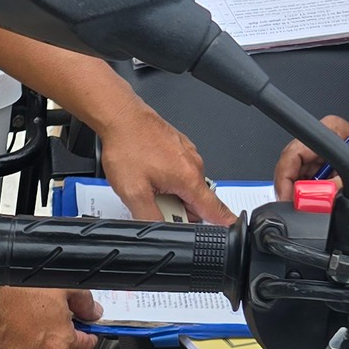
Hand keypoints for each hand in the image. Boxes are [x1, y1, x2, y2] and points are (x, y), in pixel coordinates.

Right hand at [0, 284, 100, 348]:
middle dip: (59, 343)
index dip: (87, 335)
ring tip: (24, 322)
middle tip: (51, 321)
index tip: (84, 329)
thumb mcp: (61, 284)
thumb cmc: (12, 285)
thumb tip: (92, 312)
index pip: (85, 348)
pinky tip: (6, 329)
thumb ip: (84, 302)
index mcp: (58, 345)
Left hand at [98, 103, 232, 222]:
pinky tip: (148, 173)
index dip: (223, 225)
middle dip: (178, 210)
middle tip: (154, 205)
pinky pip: (178, 172)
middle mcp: (193, 164)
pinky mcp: (178, 147)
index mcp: (189, 178)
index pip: (216, 210)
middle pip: (195, 202)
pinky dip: (167, 179)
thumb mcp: (133, 192)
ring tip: (146, 186)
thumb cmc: (127, 146)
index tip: (228, 232)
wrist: (121, 117)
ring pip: (185, 187)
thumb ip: (150, 218)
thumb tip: (159, 231)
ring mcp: (187, 154)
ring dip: (170, 194)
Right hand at [271, 115, 348, 211]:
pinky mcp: (328, 165)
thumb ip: (330, 192)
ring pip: (298, 176)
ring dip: (302, 193)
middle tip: (299, 207)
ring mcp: (326, 152)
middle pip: (292, 165)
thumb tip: (307, 202)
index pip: (292, 153)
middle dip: (292, 189)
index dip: (285, 178)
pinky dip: (310, 194)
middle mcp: (324, 138)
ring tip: (314, 205)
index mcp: (330, 131)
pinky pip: (309, 182)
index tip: (287, 198)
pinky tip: (319, 202)